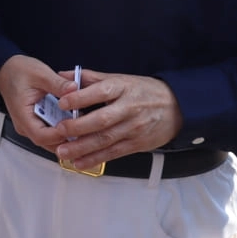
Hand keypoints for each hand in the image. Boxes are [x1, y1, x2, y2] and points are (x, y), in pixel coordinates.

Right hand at [0, 54, 74, 151]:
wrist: (6, 70)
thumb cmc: (18, 72)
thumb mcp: (39, 73)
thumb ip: (58, 83)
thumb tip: (75, 88)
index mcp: (23, 115)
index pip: (42, 136)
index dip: (60, 135)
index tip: (76, 125)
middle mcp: (25, 126)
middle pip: (49, 143)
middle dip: (68, 138)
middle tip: (86, 128)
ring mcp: (31, 126)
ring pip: (52, 141)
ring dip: (67, 135)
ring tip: (83, 123)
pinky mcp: (37, 124)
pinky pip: (52, 133)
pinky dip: (64, 129)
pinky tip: (75, 119)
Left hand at [53, 69, 182, 171]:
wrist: (178, 107)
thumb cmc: (142, 91)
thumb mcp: (119, 79)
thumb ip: (90, 78)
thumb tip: (62, 75)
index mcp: (122, 88)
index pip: (100, 92)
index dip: (79, 98)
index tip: (61, 102)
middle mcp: (128, 109)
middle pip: (101, 120)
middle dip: (78, 127)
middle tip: (58, 131)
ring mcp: (134, 128)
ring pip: (105, 140)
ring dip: (82, 148)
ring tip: (62, 152)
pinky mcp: (137, 144)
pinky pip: (114, 153)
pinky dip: (95, 159)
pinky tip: (79, 162)